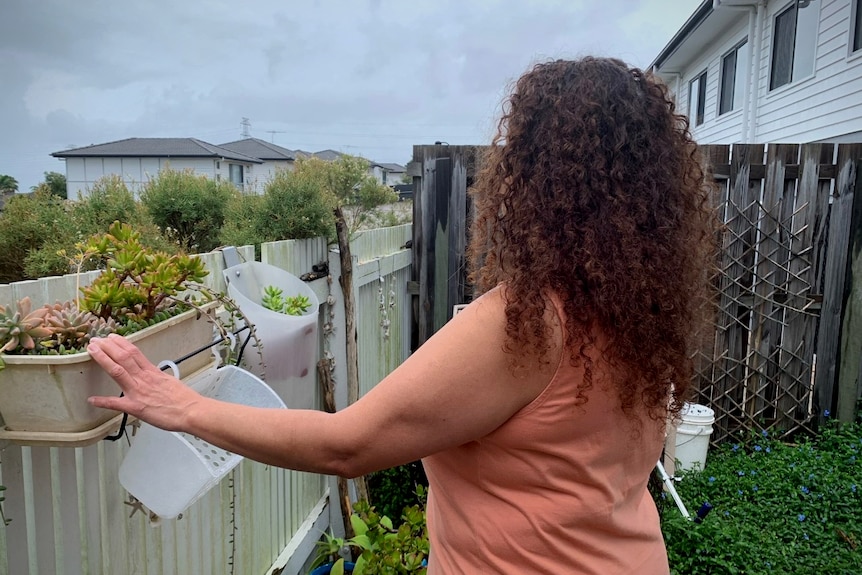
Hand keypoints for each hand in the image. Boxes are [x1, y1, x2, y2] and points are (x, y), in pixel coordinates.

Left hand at [87, 334, 202, 431]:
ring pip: (118, 370)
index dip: (121, 343)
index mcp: (152, 372)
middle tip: (95, 339)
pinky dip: (103, 402)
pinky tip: (93, 399)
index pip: (134, 352)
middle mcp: (143, 378)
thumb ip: (158, 377)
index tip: (111, 337)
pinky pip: (116, 403)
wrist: (191, 411)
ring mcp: (138, 391)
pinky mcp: (136, 407)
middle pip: (123, 357)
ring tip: (92, 350)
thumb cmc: (184, 399)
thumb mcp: (170, 381)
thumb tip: (154, 374)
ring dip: (103, 359)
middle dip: (107, 346)